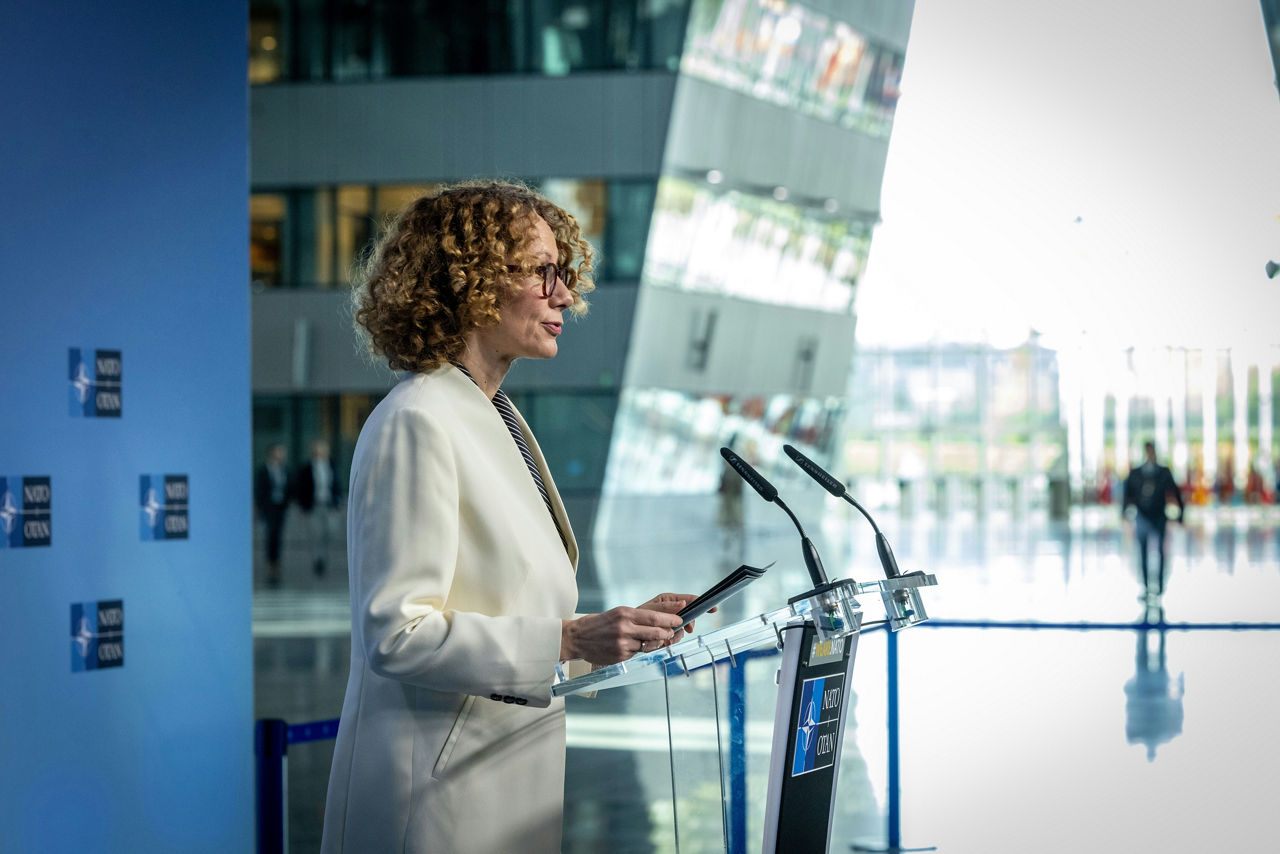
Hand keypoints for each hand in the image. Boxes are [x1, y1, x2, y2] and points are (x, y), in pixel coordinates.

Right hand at [561, 601, 685, 665]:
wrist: (577, 638)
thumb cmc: (599, 623)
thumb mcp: (618, 613)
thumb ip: (637, 617)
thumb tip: (660, 620)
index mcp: (625, 613)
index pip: (655, 617)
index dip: (670, 619)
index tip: (679, 619)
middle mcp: (625, 628)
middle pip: (656, 631)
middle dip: (668, 632)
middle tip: (673, 631)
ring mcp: (623, 644)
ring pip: (648, 644)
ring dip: (653, 642)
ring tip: (650, 638)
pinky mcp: (620, 656)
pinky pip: (637, 653)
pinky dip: (638, 650)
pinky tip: (631, 646)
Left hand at [638, 592, 713, 636]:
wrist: (627, 632)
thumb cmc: (636, 616)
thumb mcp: (650, 609)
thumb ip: (667, 608)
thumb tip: (683, 603)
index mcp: (669, 600)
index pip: (690, 600)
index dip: (702, 604)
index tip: (713, 608)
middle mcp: (672, 611)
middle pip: (689, 618)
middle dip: (686, 625)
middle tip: (685, 629)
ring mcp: (670, 623)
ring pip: (681, 631)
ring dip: (673, 636)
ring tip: (663, 639)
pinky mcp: (667, 634)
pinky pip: (673, 640)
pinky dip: (667, 643)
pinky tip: (659, 643)